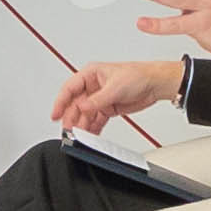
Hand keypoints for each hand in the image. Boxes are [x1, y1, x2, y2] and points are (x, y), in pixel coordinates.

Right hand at [50, 56, 182, 133]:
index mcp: (91, 74)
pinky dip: (93, 128)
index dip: (60, 102)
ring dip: (82, 125)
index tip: (55, 114)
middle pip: (76, 104)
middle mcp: (93, 87)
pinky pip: (96, 120)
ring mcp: (99, 98)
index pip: (70, 89)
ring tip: (80, 136)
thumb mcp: (115, 87)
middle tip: (69, 130)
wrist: (155, 84)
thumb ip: (97, 99)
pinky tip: (90, 135)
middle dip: (72, 118)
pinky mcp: (108, 108)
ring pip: (85, 114)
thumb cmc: (137, 75)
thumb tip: (83, 107)